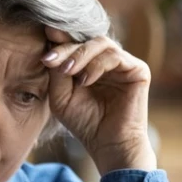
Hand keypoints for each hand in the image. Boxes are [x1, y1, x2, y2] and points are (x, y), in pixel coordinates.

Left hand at [41, 28, 156, 172]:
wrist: (108, 144)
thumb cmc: (84, 123)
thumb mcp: (61, 97)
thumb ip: (56, 73)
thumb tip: (52, 47)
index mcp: (89, 64)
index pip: (74, 43)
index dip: (59, 38)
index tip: (44, 37)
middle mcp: (107, 61)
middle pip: (85, 39)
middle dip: (65, 47)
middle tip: (49, 59)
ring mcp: (124, 64)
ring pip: (101, 43)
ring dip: (80, 55)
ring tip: (68, 71)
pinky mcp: (138, 70)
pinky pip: (115, 56)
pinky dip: (97, 65)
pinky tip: (85, 81)